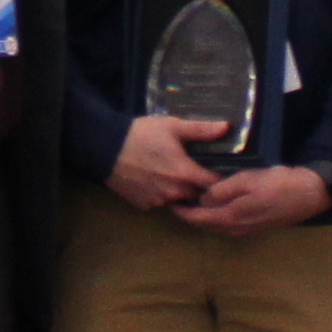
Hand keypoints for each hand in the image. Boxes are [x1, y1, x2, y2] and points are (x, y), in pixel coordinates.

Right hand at [110, 115, 230, 210]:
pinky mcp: (144, 205)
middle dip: (202, 186)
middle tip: (199, 170)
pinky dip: (163, 195)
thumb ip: (201, 129)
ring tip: (177, 175)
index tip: (221, 171)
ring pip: (180, 200)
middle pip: (199, 195)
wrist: (104, 148)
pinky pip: (161, 203)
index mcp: (185, 174)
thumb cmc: (141, 134)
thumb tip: (227, 128)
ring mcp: (158, 201)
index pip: (215, 185)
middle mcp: (175, 193)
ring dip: (182, 192)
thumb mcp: (172, 126)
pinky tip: (157, 180)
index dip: (221, 179)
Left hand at [176, 163, 331, 237]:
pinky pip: (229, 225)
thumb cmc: (278, 183)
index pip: (198, 218)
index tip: (170, 201)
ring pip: (217, 226)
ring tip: (193, 202)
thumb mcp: (247, 180)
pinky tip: (217, 206)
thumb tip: (202, 199)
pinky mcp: (256, 227)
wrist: (310, 194)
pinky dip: (217, 217)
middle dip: (190, 215)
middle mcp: (236, 229)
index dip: (182, 211)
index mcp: (230, 217)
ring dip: (204, 217)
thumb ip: (222, 190)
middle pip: (206, 225)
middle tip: (178, 200)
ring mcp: (247, 230)